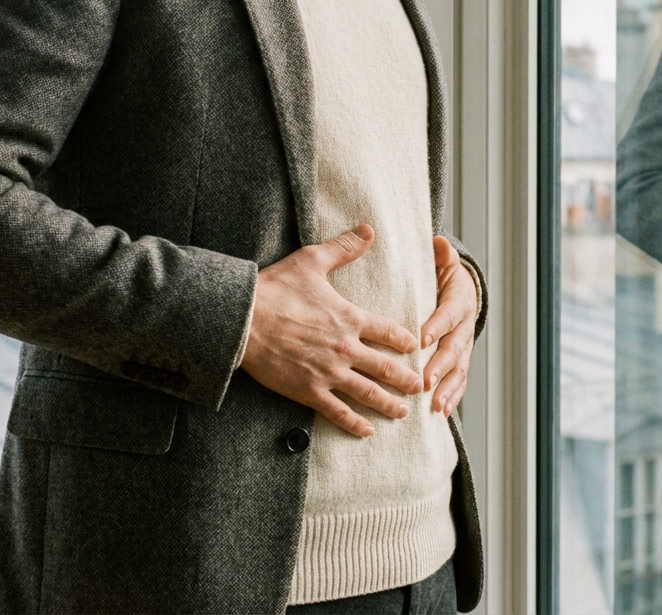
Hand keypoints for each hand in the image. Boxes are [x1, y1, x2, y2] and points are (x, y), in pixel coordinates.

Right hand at [239, 224, 422, 436]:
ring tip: (403, 411)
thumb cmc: (274, 288)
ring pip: (368, 393)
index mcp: (350, 318)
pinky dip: (354, 423)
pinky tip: (367, 430)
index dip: (405, 341)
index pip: (389, 332)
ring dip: (388, 403)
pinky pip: (337, 411)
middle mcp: (345, 348)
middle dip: (406, 379)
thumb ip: (343, 248)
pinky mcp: (308, 390)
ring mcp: (328, 373)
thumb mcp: (311, 261)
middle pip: (386, 368)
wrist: (241, 320)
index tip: (415, 347)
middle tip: (420, 387)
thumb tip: (368, 230)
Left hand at [420, 236, 477, 415]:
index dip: (436, 326)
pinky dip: (452, 397)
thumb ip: (442, 256)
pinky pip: (459, 382)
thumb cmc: (444, 277)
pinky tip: (440, 412)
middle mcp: (464, 327)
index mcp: (459, 302)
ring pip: (458, 370)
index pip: (448, 315)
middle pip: (453, 348)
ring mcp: (464, 347)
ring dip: (446, 387)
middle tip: (424, 379)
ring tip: (434, 403)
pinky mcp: (461, 362)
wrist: (463, 293)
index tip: (420, 339)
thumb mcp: (444, 263)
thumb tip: (438, 241)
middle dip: (439, 365)